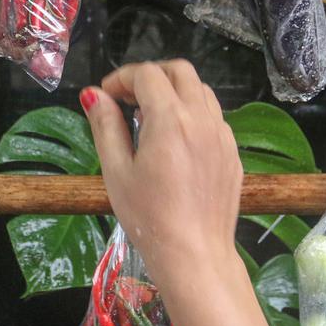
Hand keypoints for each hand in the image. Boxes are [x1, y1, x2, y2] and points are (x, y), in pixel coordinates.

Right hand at [79, 60, 243, 290]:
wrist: (195, 255)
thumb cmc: (149, 218)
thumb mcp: (116, 171)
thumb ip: (105, 126)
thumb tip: (94, 95)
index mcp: (171, 120)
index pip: (147, 74)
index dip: (122, 78)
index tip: (107, 97)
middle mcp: (202, 119)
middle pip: (180, 70)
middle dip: (151, 75)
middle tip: (129, 99)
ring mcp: (222, 135)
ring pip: (201, 90)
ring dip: (175, 91)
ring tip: (152, 118)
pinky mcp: (232, 152)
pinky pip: (213, 116)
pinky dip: (193, 113)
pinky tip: (176, 142)